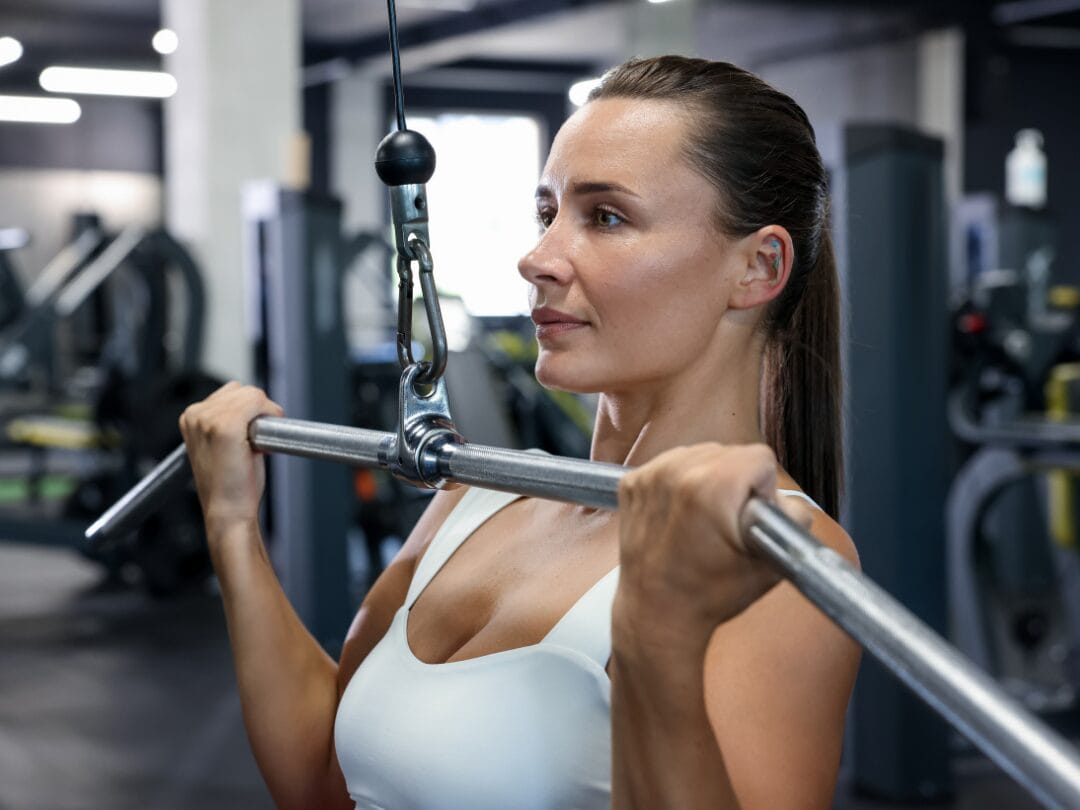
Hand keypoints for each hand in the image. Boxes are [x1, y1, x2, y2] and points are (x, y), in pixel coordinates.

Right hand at [178, 382, 283, 532]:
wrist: (228, 511)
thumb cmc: (230, 485)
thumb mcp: (223, 445)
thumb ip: (231, 421)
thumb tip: (256, 405)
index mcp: (191, 417)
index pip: (231, 392)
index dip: (249, 410)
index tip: (251, 434)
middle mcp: (195, 415)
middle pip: (242, 390)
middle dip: (258, 410)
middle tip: (258, 439)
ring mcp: (208, 419)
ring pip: (252, 394)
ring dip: (265, 413)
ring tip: (258, 442)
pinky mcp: (224, 426)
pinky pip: (257, 401)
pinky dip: (269, 413)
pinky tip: (264, 438)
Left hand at [614, 443, 812, 647]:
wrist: (657, 613)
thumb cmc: (713, 593)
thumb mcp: (771, 562)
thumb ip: (794, 521)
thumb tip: (788, 501)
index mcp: (713, 486)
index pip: (760, 457)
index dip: (764, 490)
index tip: (749, 517)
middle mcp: (677, 471)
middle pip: (729, 452)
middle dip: (736, 482)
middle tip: (725, 522)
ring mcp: (649, 474)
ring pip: (699, 454)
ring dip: (708, 478)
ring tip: (702, 519)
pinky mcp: (632, 482)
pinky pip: (670, 464)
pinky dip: (680, 482)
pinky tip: (680, 514)